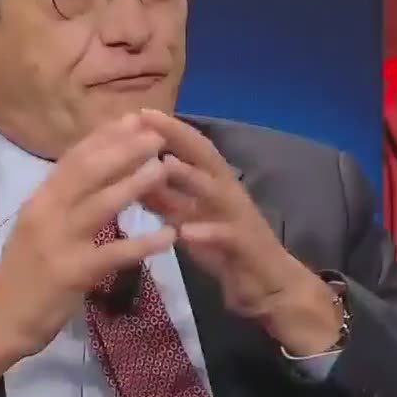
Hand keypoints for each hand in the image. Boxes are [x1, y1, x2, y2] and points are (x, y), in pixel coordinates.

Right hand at [0, 113, 176, 380]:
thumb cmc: (23, 274)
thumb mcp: (38, 227)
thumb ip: (63, 201)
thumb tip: (95, 171)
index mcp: (40, 200)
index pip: (73, 158)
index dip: (104, 137)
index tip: (133, 118)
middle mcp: (46, 213)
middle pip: (88, 172)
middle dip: (123, 149)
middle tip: (156, 134)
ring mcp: (58, 242)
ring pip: (100, 204)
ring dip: (134, 183)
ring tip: (164, 167)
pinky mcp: (72, 274)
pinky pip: (114, 254)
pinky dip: (143, 244)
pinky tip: (168, 237)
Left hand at [138, 109, 341, 355]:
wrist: (267, 284)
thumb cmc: (223, 247)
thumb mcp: (187, 218)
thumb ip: (163, 197)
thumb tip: (130, 174)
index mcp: (214, 183)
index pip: (190, 147)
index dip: (167, 129)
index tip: (137, 112)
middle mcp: (228, 192)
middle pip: (205, 156)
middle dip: (177, 136)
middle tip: (149, 119)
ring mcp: (238, 217)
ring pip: (217, 191)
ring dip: (192, 177)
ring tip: (165, 165)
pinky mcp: (245, 246)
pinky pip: (226, 236)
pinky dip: (206, 232)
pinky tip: (184, 231)